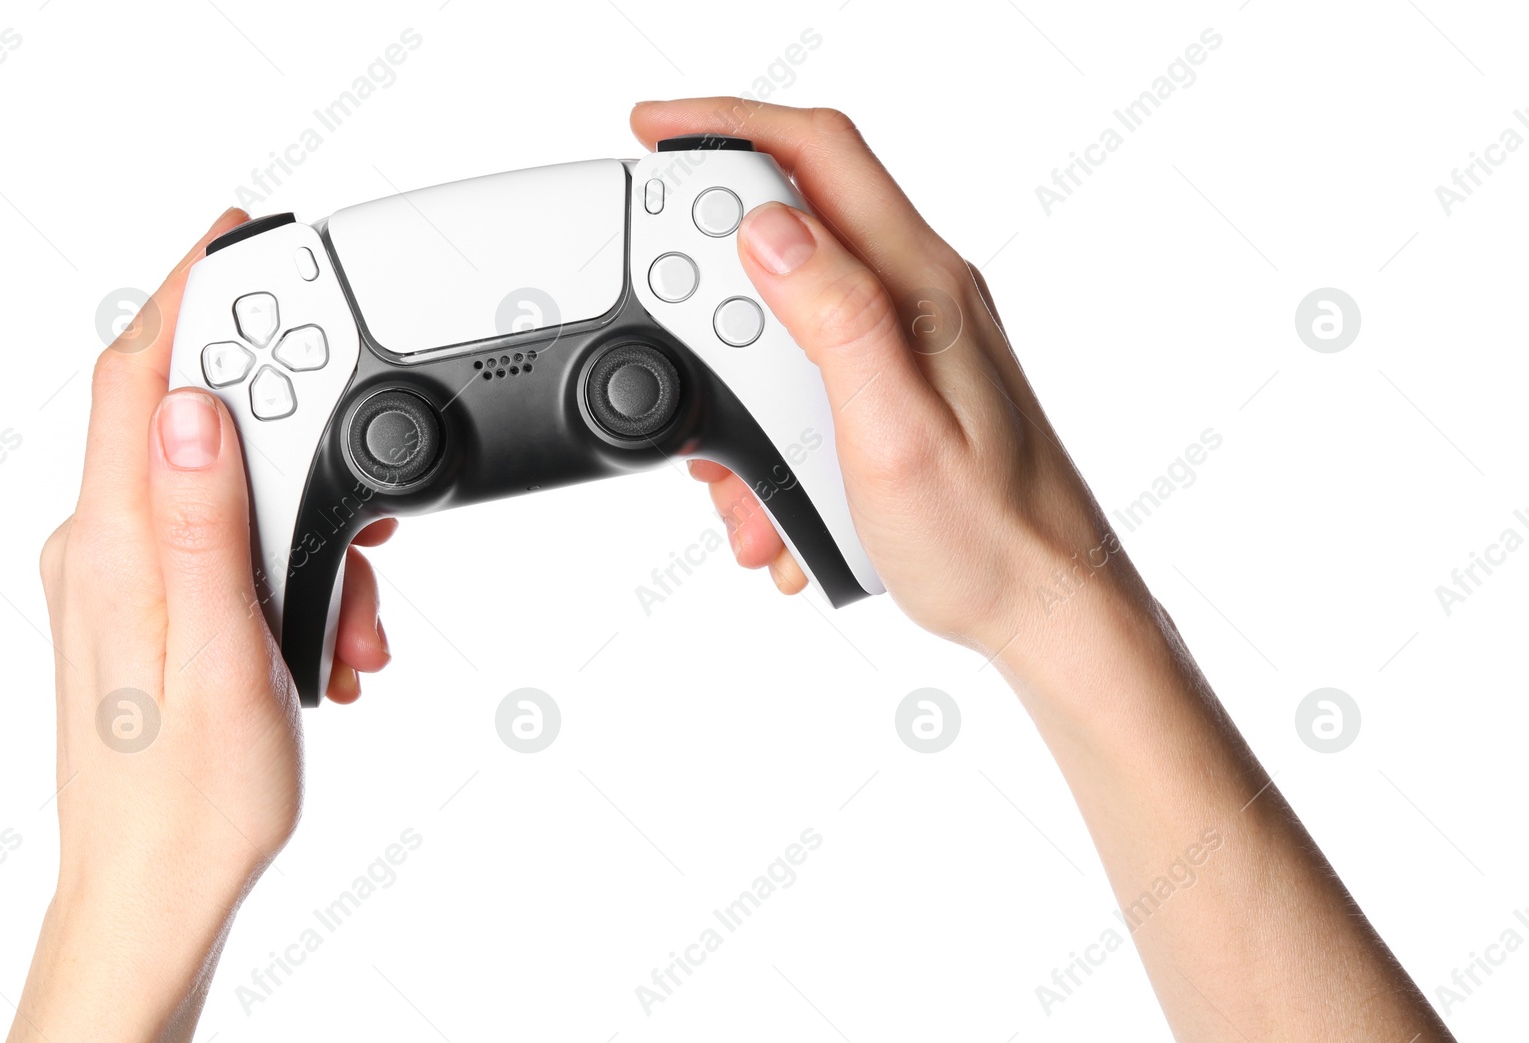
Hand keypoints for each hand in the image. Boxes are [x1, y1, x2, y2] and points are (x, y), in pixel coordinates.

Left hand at [11, 210, 394, 1041]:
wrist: (155, 887)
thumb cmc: (189, 799)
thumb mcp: (219, 658)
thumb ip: (203, 527)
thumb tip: (197, 409)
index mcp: (112, 546)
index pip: (138, 377)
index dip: (188, 291)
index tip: (237, 233)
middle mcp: (104, 546)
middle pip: (194, 422)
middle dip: (294, 444)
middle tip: (362, 504)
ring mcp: (123, 573)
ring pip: (225, 488)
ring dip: (306, 531)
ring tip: (349, 619)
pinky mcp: (150, 600)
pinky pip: (223, 538)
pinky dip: (288, 565)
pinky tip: (323, 632)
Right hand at [633, 100, 1449, 1042]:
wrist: (1050, 610)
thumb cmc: (988, 539)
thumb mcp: (893, 435)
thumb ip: (835, 319)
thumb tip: (770, 227)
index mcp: (922, 287)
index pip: (820, 154)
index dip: (729, 124)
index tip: (655, 133)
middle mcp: (922, 296)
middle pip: (791, 236)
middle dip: (716, 306)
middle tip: (685, 368)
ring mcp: (914, 341)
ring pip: (788, 324)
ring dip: (741, 399)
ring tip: (741, 487)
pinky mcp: (904, 386)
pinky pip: (811, 380)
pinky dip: (773, 437)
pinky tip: (777, 504)